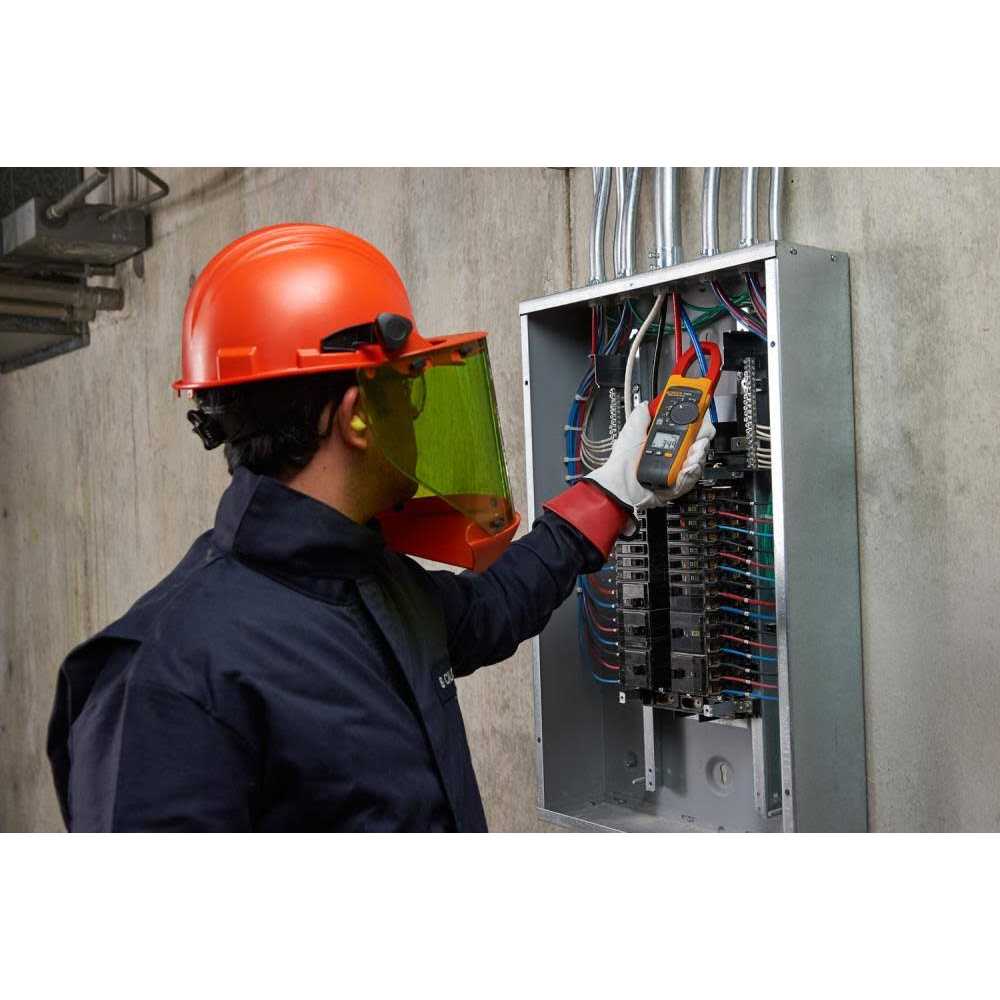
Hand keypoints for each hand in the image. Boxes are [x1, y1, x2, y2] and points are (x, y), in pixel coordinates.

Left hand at [585, 402, 714, 509]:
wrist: (619, 485)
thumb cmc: (622, 462)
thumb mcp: (631, 432)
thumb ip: (641, 415)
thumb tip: (646, 403)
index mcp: (665, 440)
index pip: (690, 429)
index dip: (698, 424)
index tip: (700, 421)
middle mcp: (673, 454)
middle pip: (699, 444)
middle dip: (701, 440)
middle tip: (697, 441)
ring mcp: (675, 470)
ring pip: (697, 461)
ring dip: (697, 457)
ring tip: (691, 456)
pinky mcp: (675, 485)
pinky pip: (690, 479)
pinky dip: (690, 473)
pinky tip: (686, 469)